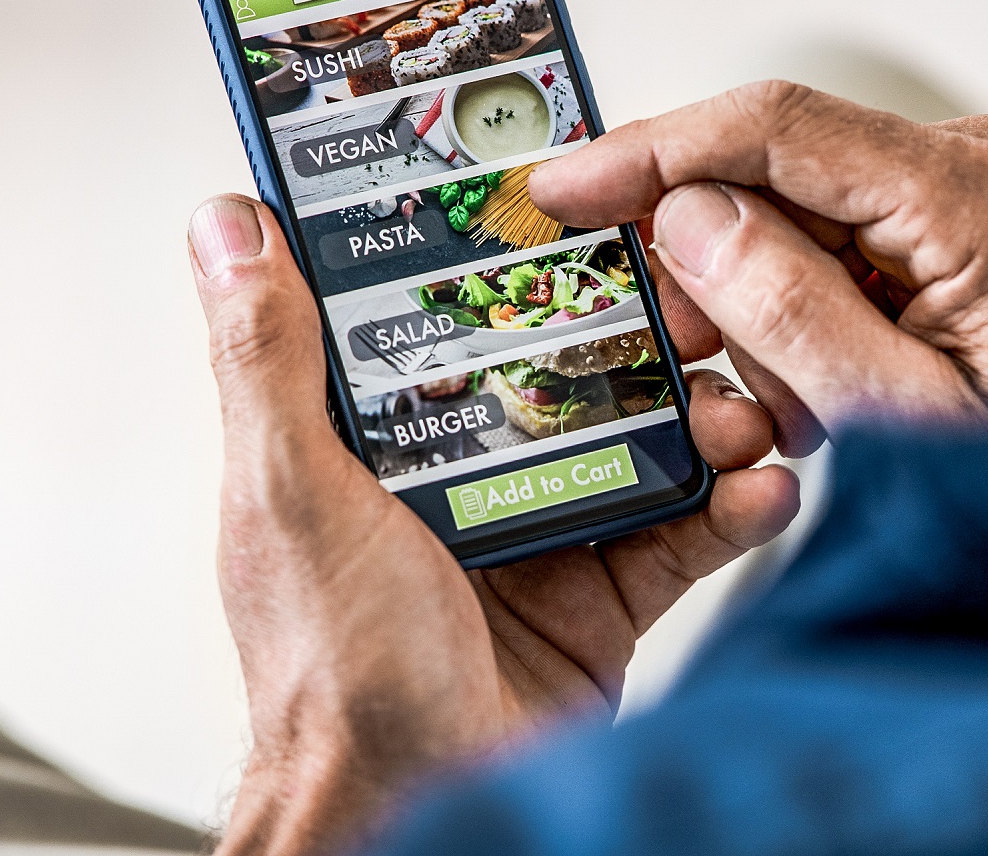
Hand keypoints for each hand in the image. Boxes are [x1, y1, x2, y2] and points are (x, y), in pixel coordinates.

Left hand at [187, 196, 798, 855]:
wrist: (422, 816)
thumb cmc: (333, 680)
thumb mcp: (292, 496)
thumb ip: (267, 362)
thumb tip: (226, 228)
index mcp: (370, 441)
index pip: (435, 313)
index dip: (498, 251)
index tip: (565, 193)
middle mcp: (452, 479)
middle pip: (559, 368)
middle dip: (635, 330)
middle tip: (695, 298)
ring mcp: (533, 537)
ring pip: (632, 441)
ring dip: (698, 413)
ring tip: (741, 402)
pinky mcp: (599, 600)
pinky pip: (677, 534)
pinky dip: (727, 507)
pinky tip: (761, 484)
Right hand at [528, 81, 987, 450]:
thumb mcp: (903, 423)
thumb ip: (789, 310)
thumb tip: (684, 214)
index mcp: (978, 195)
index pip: (775, 127)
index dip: (650, 149)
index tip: (557, 185)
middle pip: (782, 168)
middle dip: (708, 256)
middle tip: (677, 358)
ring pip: (808, 208)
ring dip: (764, 298)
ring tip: (787, 408)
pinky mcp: (983, 220)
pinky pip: (854, 236)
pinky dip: (813, 304)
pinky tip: (821, 387)